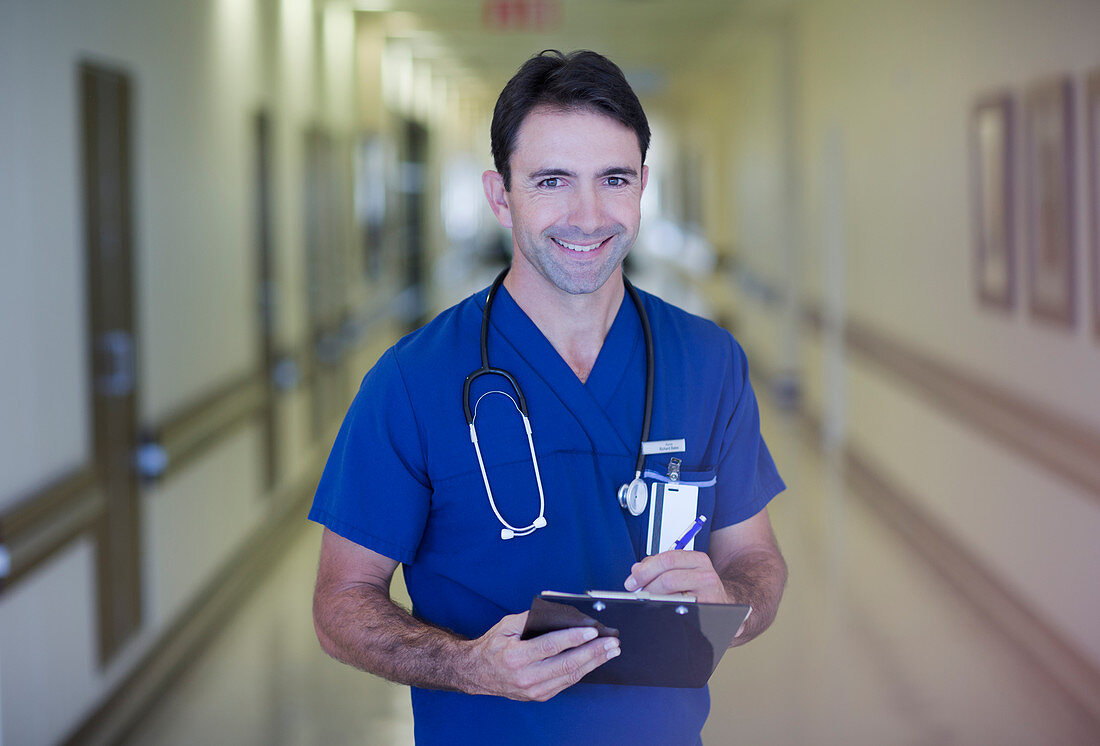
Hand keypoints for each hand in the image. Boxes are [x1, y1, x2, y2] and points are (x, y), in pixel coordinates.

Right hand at [464, 611, 619, 700]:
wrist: (477, 673)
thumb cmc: (493, 646)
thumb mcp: (506, 625)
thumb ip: (532, 618)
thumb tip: (561, 614)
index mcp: (516, 656)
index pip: (550, 646)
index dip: (574, 638)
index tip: (593, 630)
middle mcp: (526, 676)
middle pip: (566, 664)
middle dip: (593, 652)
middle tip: (612, 642)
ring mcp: (534, 690)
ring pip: (570, 676)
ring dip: (594, 663)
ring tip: (611, 651)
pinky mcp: (539, 696)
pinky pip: (566, 682)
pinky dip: (583, 670)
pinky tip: (595, 661)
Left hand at [624, 550, 730, 604]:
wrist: (726, 604)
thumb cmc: (701, 588)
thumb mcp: (685, 570)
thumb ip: (661, 567)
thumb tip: (637, 569)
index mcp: (698, 560)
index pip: (668, 559)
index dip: (646, 569)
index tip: (633, 579)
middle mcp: (706, 575)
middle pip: (668, 577)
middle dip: (646, 585)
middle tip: (636, 592)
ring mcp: (709, 594)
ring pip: (671, 594)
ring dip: (653, 598)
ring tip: (646, 601)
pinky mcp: (707, 611)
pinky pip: (678, 609)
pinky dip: (665, 608)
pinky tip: (660, 609)